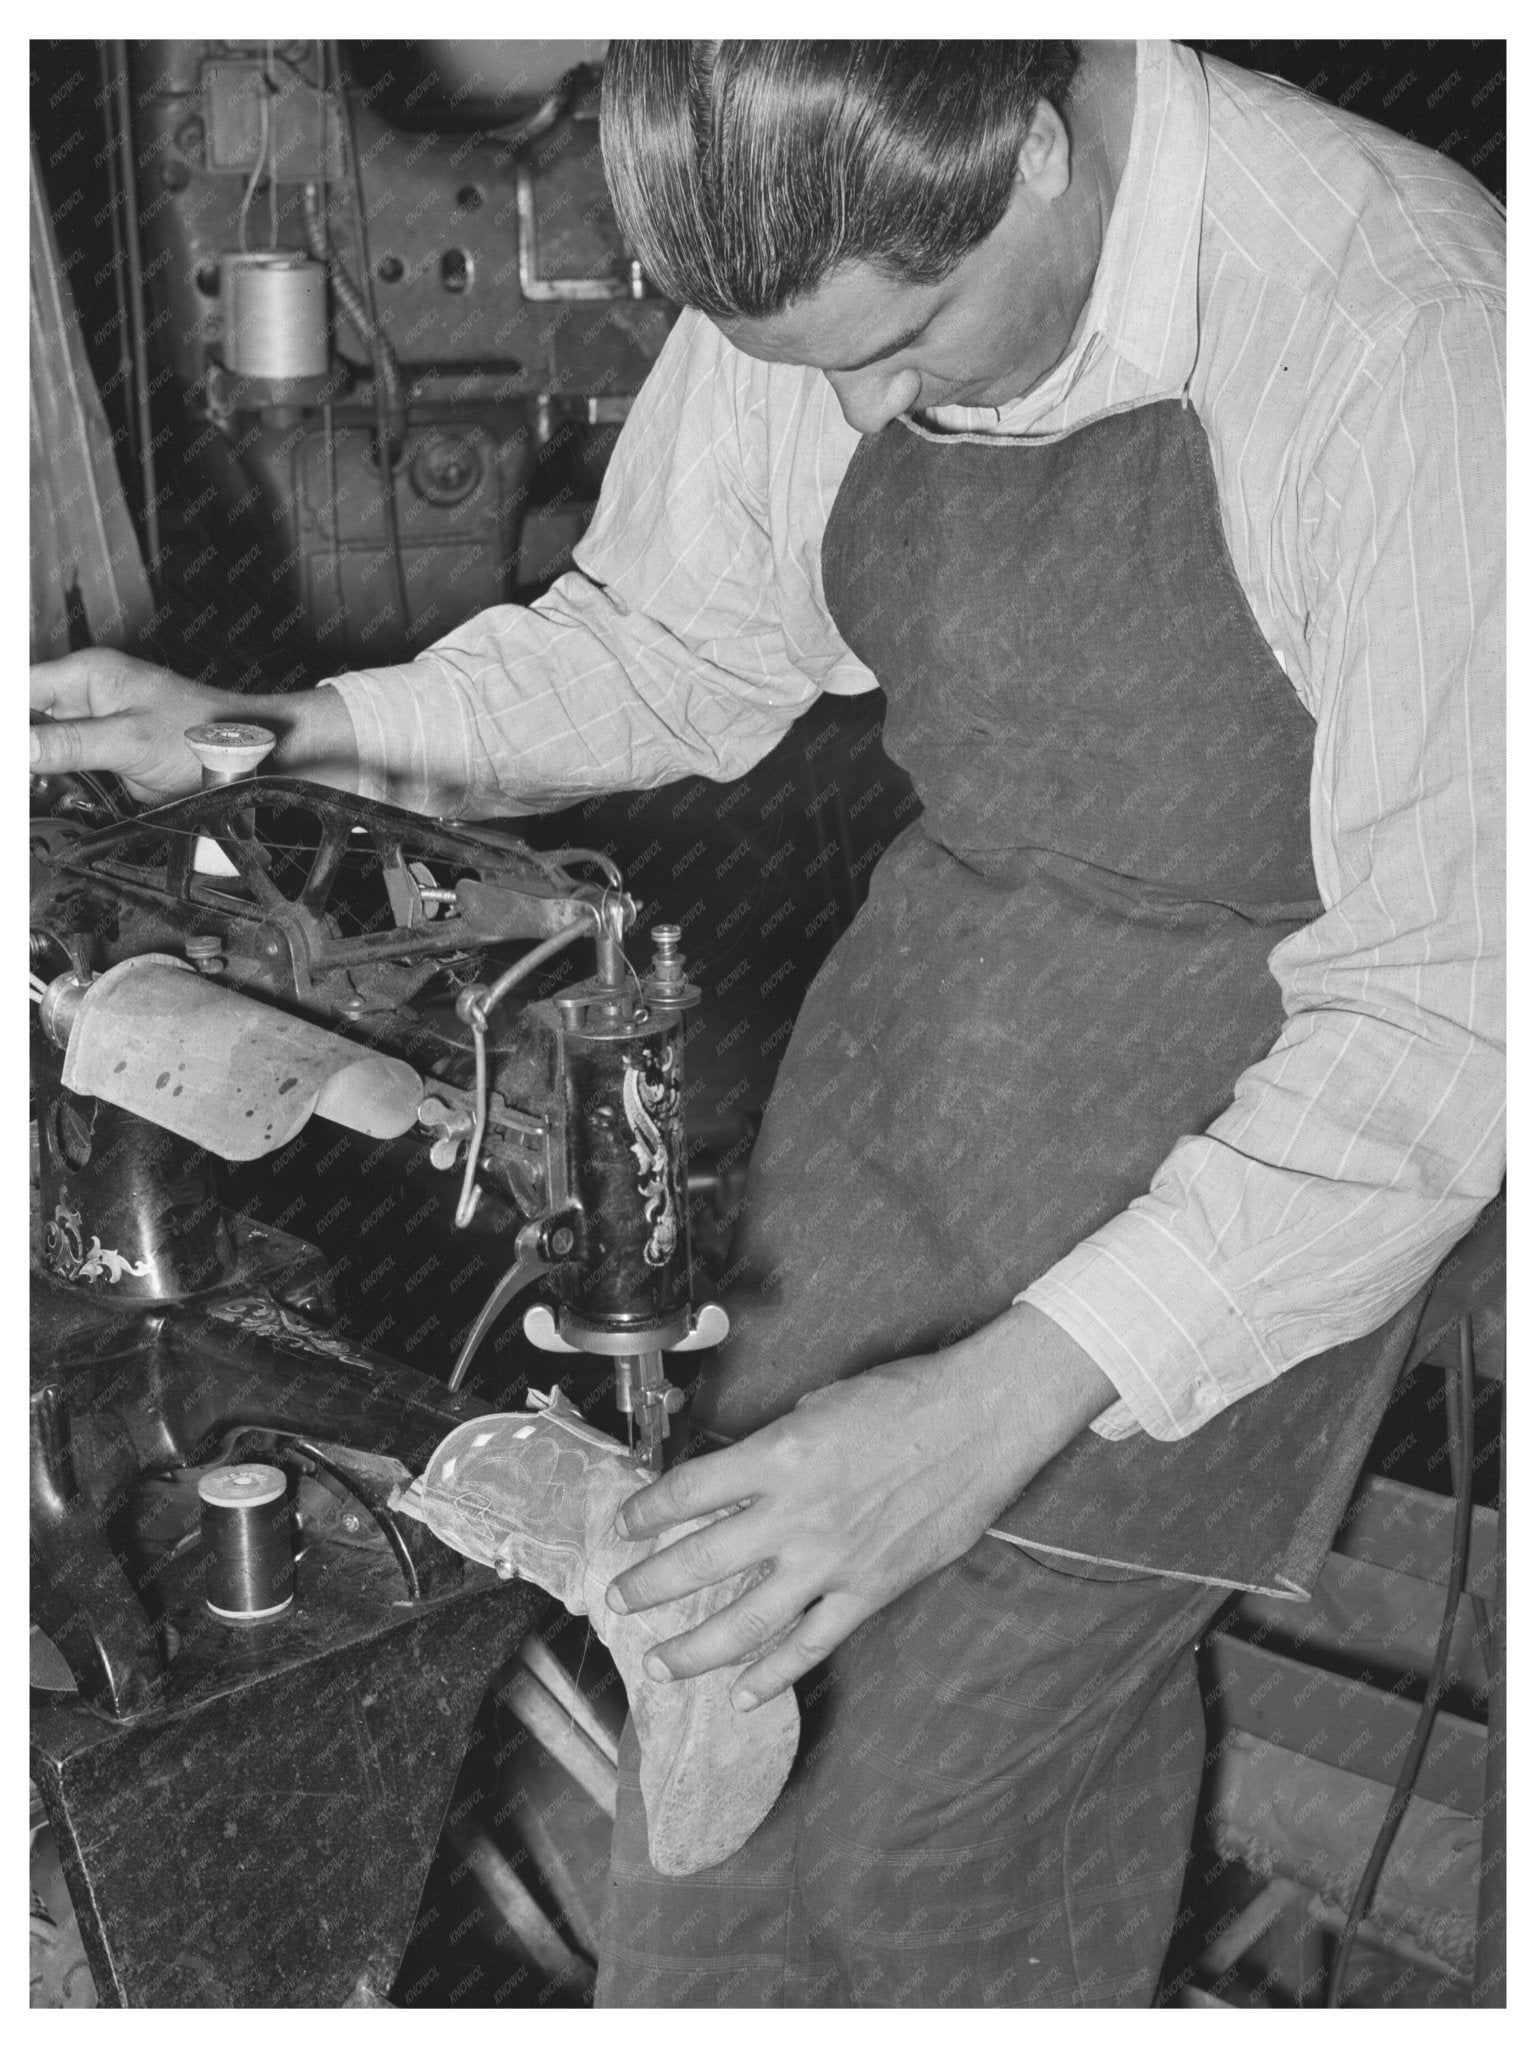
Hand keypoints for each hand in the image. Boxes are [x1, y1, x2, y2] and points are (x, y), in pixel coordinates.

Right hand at [30, 651, 234, 803]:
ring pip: (44, 749)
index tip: (13, 758)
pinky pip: (68, 769)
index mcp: (87, 674)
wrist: (249, 759)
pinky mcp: (109, 757)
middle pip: (28, 720)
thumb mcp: (128, 740)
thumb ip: (68, 744)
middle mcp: (87, 696)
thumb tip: (17, 747)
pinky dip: (58, 786)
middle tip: (30, 779)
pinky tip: (53, 798)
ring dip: (39, 772)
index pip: (19, 691)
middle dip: (25, 754)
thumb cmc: (205, 733)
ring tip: (40, 789)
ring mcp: (98, 728)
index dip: (8, 726)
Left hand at [606, 1302, 1115, 1708]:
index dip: (646, 1512)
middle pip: (700, 1562)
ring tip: (659, 1662)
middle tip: (617, 1600)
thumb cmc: (903, 1399)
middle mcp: (795, 1515)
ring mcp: (832, 1561)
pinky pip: (812, 1644)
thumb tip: (738, 1476)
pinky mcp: (869, 1590)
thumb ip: (774, 1447)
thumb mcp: (818, 1405)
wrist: (980, 1421)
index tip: (624, 1525)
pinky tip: (742, 1692)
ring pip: (746, 1622)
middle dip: (648, 1585)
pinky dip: (773, 1674)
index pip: (688, 1492)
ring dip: (694, 1648)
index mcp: (777, 1456)